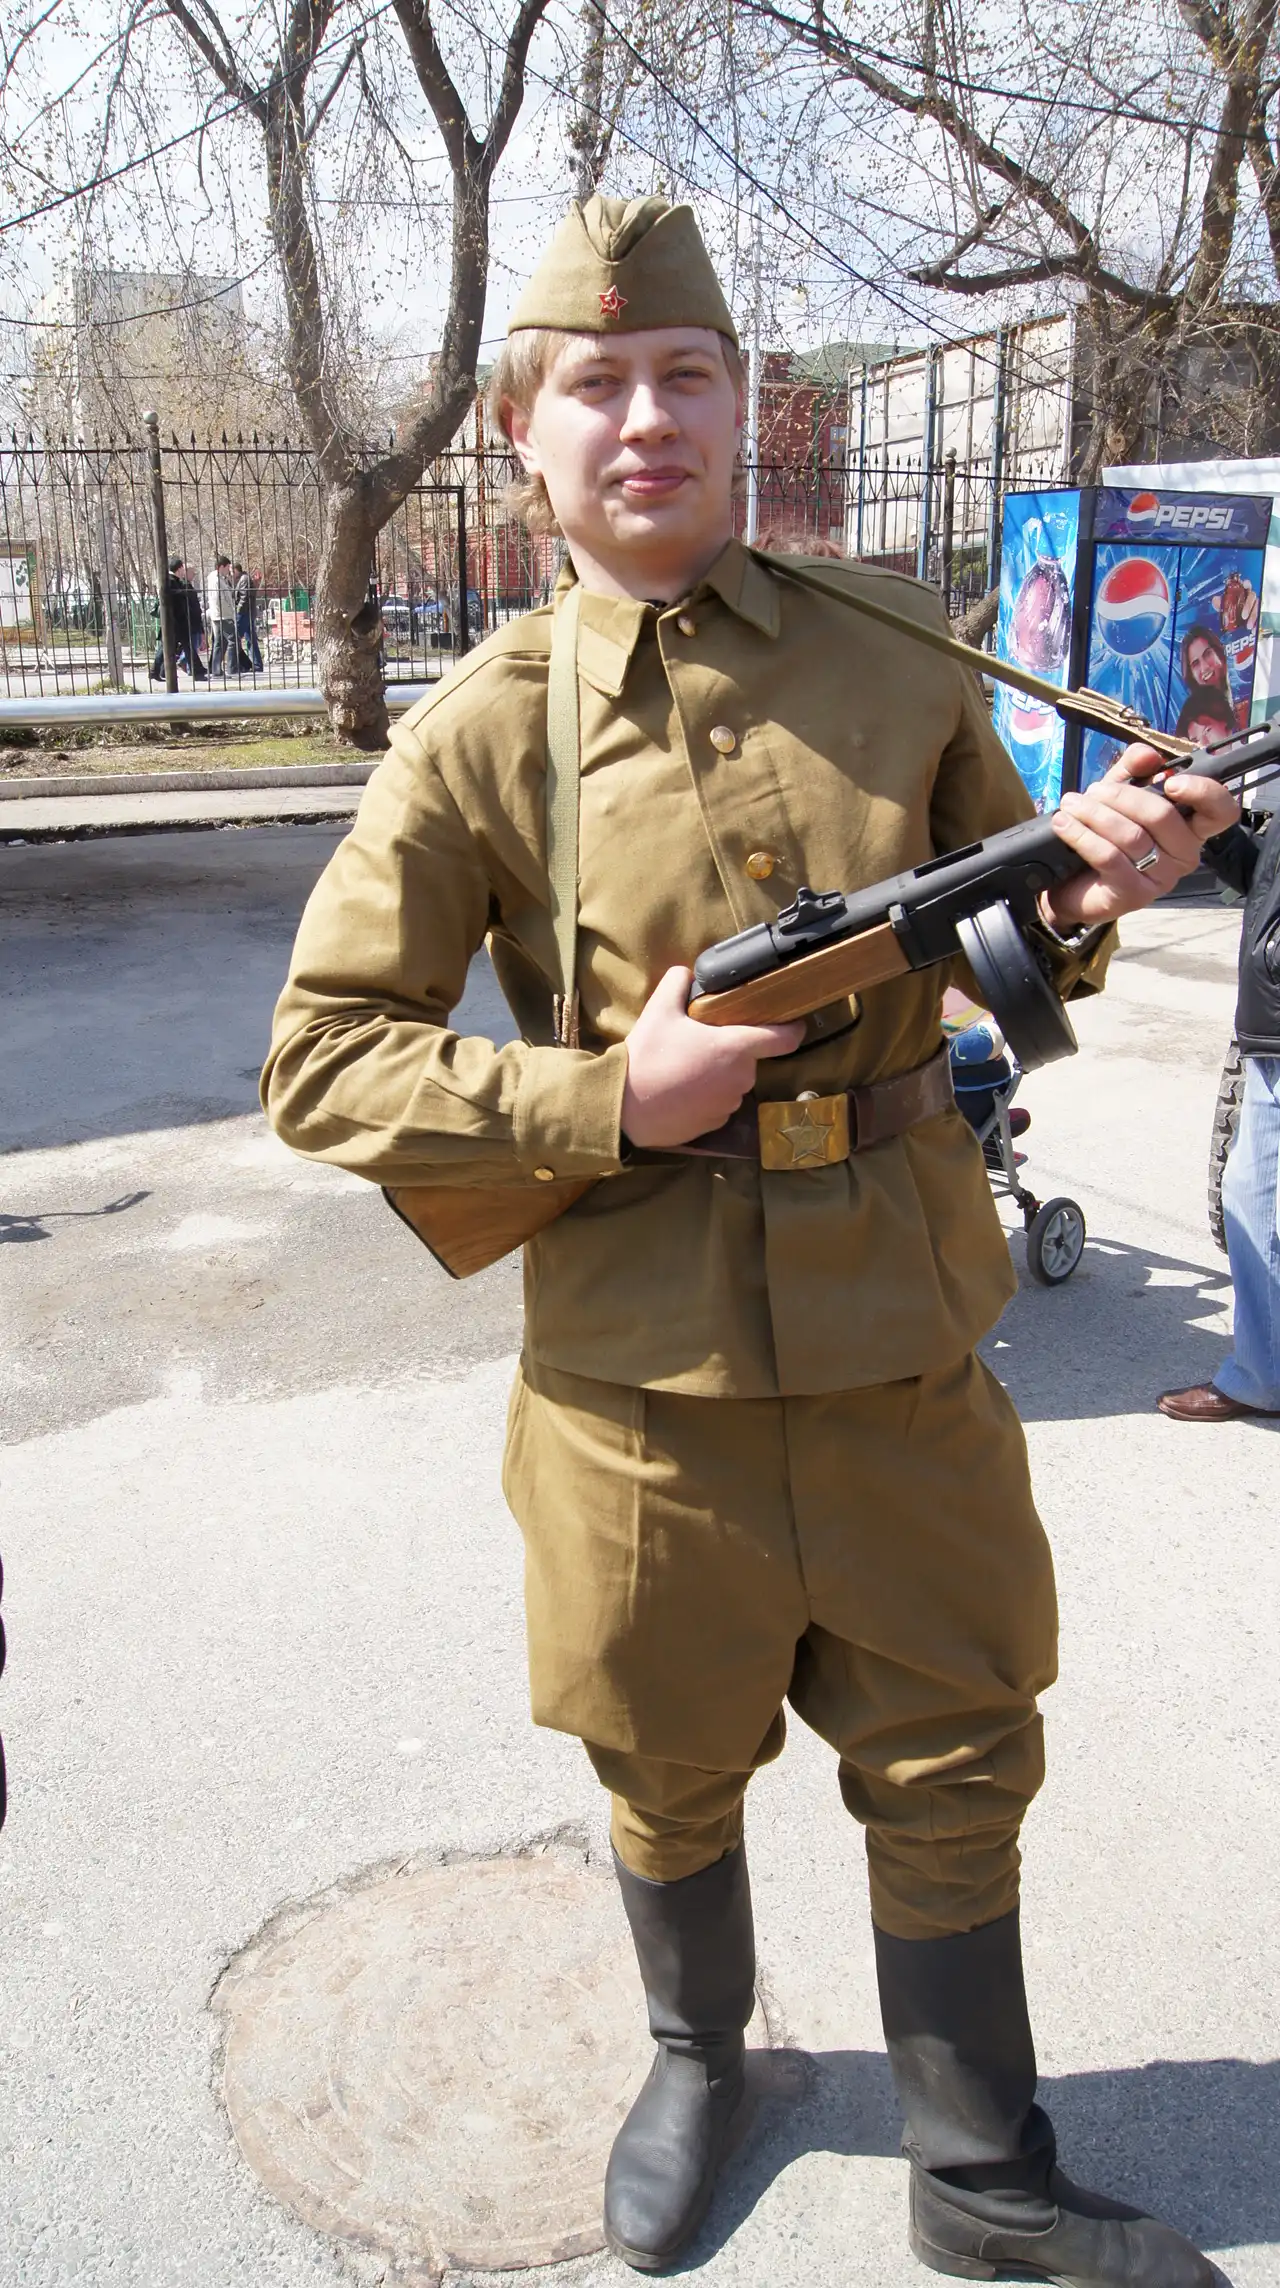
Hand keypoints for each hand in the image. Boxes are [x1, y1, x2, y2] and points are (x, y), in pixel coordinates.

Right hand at [621, 965, 804, 1148]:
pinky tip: (683, 1091)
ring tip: (686, 1070)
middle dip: (732, 1051)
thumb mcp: (658, 1011)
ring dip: (720, 1075)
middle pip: (749, 1059)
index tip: (796, 1023)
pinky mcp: (716, 1124)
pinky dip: (709, 1097)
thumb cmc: (646, 1057)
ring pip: (734, 1083)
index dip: (793, 1030)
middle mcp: (740, 1078)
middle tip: (701, 1045)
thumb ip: (677, 984)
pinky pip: (721, 1105)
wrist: (626, 1107)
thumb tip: (687, 972)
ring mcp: (729, 1104)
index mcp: (735, 1047)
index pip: (783, 1039)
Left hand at [1039, 743, 1240, 930]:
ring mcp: (1161, 878)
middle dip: (1121, 796)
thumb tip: (1147, 753)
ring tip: (1071, 804)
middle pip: (1162, 815)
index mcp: (1191, 828)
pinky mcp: (1133, 894)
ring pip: (1131, 836)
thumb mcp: (1119, 796)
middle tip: (1092, 791)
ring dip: (1095, 814)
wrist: (1072, 886)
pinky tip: (1065, 824)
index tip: (1171, 781)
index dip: (1203, 792)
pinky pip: (1109, 857)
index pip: (1220, 811)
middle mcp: (1185, 854)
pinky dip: (1082, 836)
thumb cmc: (1105, 837)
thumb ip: (1133, 770)